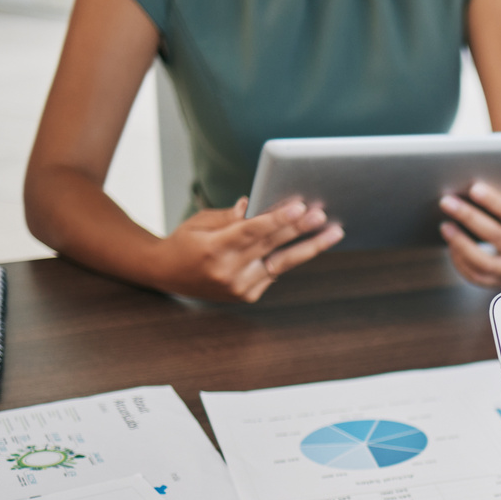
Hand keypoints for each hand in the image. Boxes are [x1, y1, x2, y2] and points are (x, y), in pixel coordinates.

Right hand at [153, 197, 342, 301]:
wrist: (167, 275)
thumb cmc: (185, 241)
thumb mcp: (200, 222)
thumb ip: (231, 216)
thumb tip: (257, 204)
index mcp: (213, 250)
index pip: (252, 232)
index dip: (277, 220)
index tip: (300, 207)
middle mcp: (228, 273)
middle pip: (271, 246)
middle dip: (300, 229)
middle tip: (323, 214)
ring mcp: (240, 288)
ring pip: (281, 263)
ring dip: (309, 246)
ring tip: (334, 232)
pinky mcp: (248, 296)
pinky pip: (274, 272)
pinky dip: (287, 256)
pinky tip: (309, 242)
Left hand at [441, 172, 500, 287]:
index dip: (493, 201)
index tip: (474, 188)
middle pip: (494, 235)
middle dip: (469, 217)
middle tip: (447, 202)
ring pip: (483, 262)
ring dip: (461, 244)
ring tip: (445, 226)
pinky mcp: (499, 281)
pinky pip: (476, 276)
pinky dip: (460, 263)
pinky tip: (450, 245)